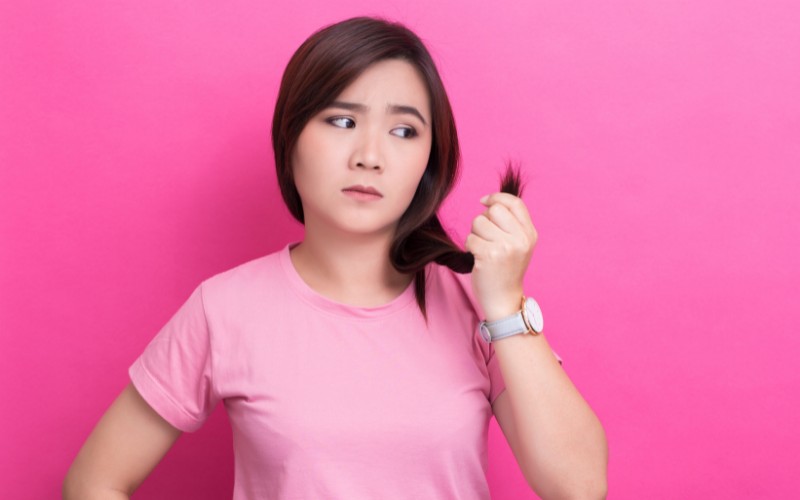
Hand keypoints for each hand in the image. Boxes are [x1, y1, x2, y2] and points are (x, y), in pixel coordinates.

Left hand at [465, 192, 537, 320]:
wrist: (503, 298)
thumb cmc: (506, 269)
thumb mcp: (518, 245)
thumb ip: (511, 223)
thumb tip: (490, 201)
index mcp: (530, 234)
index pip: (515, 203)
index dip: (497, 197)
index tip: (484, 200)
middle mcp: (521, 239)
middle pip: (494, 210)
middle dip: (483, 219)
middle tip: (486, 236)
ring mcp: (506, 247)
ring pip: (479, 222)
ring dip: (475, 234)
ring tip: (483, 249)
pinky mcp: (489, 255)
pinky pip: (470, 238)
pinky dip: (470, 247)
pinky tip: (478, 258)